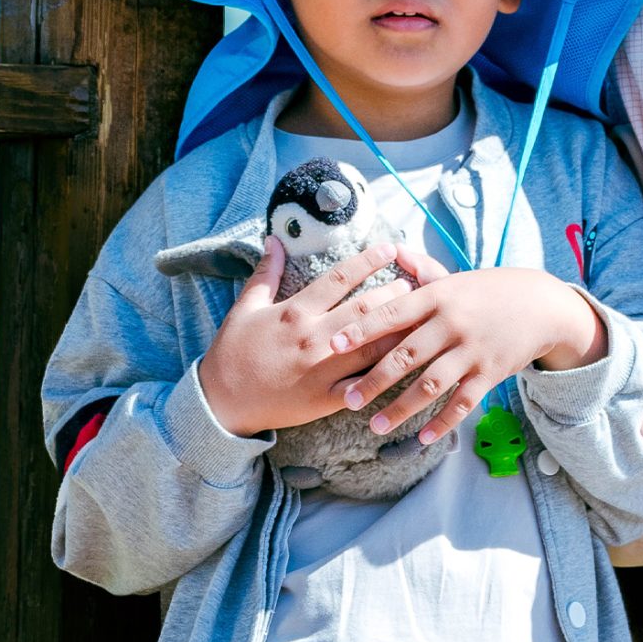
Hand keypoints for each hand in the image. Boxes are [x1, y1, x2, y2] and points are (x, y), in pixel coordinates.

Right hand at [198, 241, 439, 437]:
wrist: (222, 402)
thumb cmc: (233, 352)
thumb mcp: (245, 308)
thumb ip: (265, 274)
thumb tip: (274, 239)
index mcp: (295, 311)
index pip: (339, 278)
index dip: (367, 261)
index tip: (390, 249)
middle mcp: (313, 337)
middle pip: (364, 309)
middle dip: (394, 293)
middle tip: (416, 283)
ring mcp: (322, 370)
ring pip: (371, 345)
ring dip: (399, 329)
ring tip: (420, 316)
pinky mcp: (326, 399)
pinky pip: (363, 386)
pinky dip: (386, 376)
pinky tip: (408, 366)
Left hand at [337, 267, 605, 447]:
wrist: (543, 305)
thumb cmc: (490, 291)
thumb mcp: (456, 277)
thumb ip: (422, 269)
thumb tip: (393, 251)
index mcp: (438, 296)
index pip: (393, 313)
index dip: (362, 329)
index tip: (334, 345)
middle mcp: (453, 323)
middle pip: (406, 355)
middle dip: (374, 379)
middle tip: (347, 400)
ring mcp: (472, 351)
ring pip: (430, 385)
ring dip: (401, 408)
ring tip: (375, 426)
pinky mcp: (490, 373)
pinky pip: (462, 403)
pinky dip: (442, 422)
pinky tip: (422, 439)